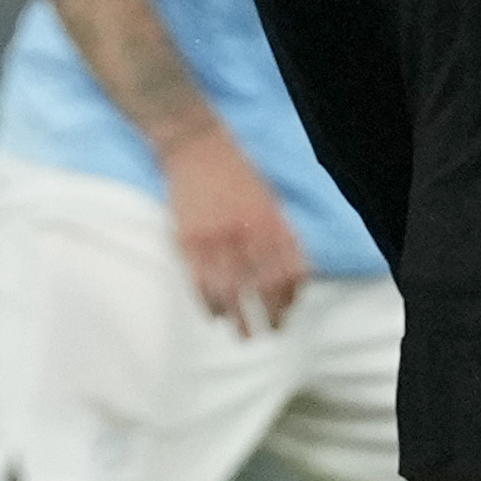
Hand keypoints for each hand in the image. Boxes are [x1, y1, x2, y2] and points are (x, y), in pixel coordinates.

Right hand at [157, 131, 308, 333]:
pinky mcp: (189, 240)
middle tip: (272, 332)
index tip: (288, 311)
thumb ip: (280, 232)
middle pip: (263, 286)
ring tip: (245, 336)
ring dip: (240, 318)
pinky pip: (200, 281)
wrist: (195, 145)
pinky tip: (215, 316)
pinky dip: (209, 303)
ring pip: (232, 291)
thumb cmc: (236, 170)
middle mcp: (246, 233)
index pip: (289, 270)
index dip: (291, 295)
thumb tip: (292, 272)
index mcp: (271, 221)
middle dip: (270, 315)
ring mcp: (215, 238)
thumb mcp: (269, 198)